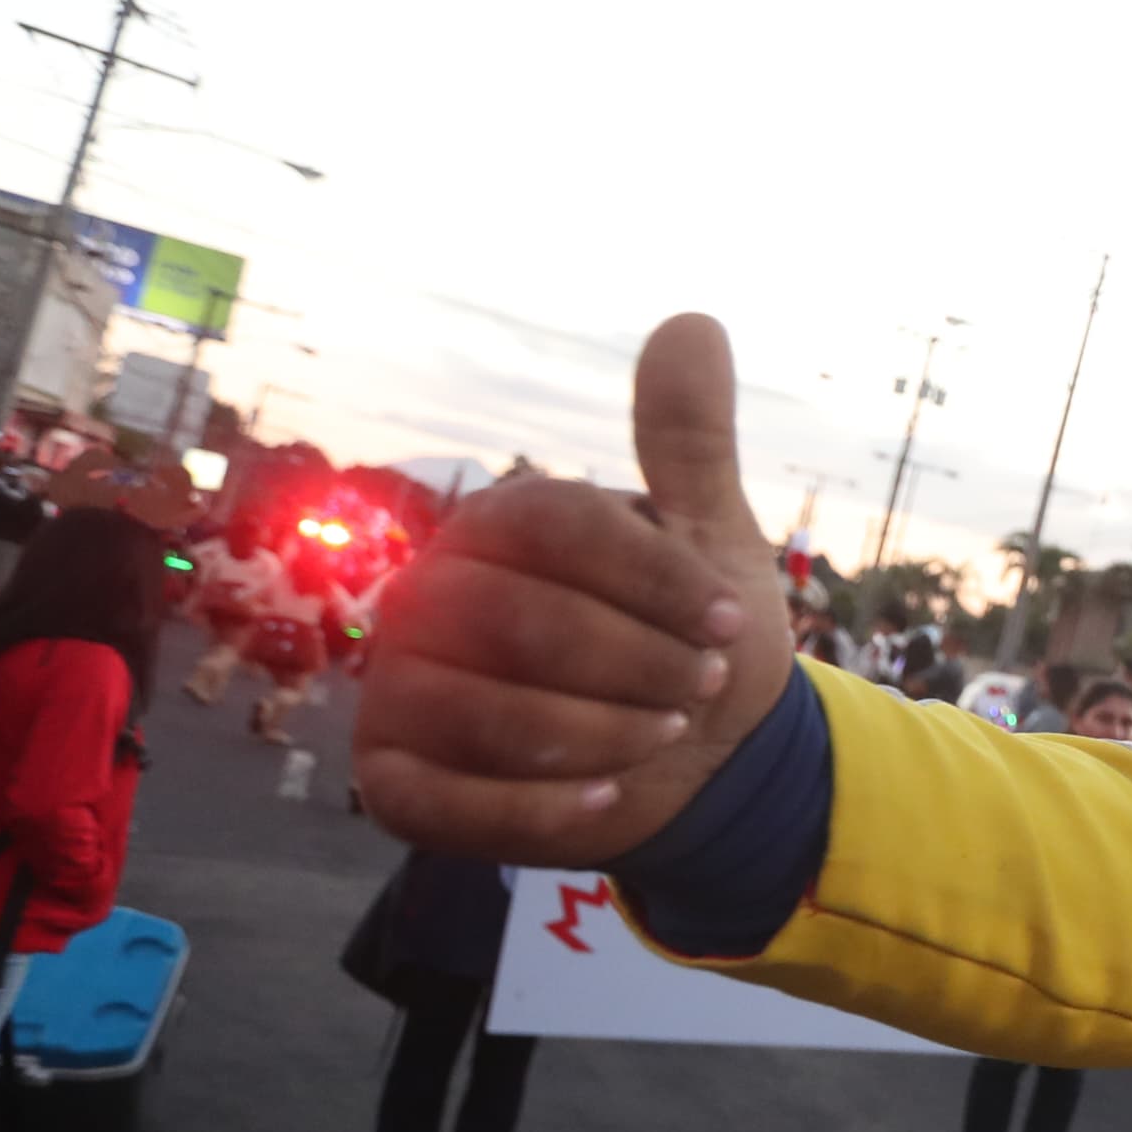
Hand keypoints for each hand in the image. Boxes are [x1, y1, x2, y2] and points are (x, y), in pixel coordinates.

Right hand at [354, 315, 793, 863]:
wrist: (702, 760)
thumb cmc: (693, 639)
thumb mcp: (707, 540)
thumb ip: (689, 441)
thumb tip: (694, 320)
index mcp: (494, 529)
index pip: (553, 525)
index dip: (654, 577)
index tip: (733, 621)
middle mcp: (425, 600)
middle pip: (518, 619)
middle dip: (636, 663)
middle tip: (705, 686)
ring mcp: (399, 693)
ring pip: (488, 711)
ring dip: (606, 732)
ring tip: (667, 732)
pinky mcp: (397, 784)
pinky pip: (451, 805)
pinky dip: (542, 810)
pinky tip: (608, 799)